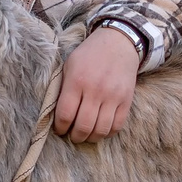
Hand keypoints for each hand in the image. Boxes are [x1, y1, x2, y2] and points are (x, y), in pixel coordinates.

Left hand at [55, 26, 141, 141]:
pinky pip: (117, 126)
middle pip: (83, 126)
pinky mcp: (126, 100)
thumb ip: (63, 88)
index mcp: (77, 81)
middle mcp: (95, 90)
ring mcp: (113, 96)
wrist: (119, 43)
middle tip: (73, 135)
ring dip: (91, 138)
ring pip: (100, 130)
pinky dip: (107, 133)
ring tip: (86, 135)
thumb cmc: (89, 55)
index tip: (60, 129)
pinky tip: (101, 129)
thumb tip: (55, 114)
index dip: (60, 127)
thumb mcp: (69, 65)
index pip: (65, 114)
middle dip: (75, 136)